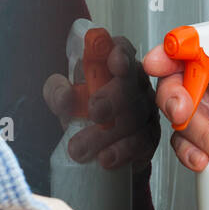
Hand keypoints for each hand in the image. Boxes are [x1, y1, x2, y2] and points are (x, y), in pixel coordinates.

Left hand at [43, 34, 159, 171]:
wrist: (98, 151)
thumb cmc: (84, 116)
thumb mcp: (66, 102)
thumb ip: (58, 92)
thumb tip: (64, 94)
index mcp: (115, 67)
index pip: (122, 51)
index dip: (120, 54)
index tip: (115, 63)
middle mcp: (135, 85)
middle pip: (132, 85)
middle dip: (114, 98)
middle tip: (94, 113)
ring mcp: (147, 111)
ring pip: (135, 117)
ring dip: (106, 134)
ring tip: (80, 149)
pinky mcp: (150, 138)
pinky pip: (141, 142)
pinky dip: (121, 151)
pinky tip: (105, 158)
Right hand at [141, 45, 208, 183]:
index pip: (199, 49)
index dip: (172, 50)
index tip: (160, 61)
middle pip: (177, 82)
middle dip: (175, 97)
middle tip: (185, 112)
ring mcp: (207, 115)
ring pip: (179, 118)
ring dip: (196, 135)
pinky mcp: (204, 142)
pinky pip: (184, 146)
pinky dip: (190, 154)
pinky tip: (207, 161)